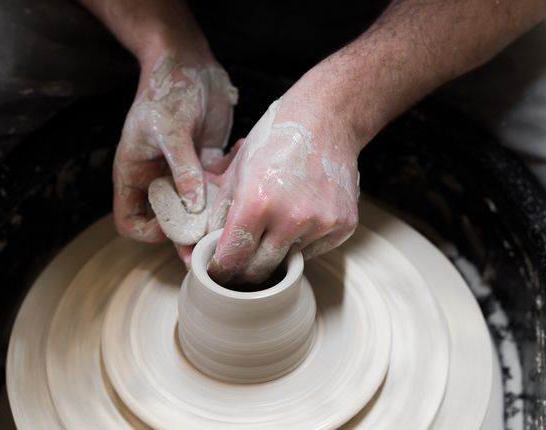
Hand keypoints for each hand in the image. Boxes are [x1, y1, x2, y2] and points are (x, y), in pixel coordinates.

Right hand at [113, 50, 237, 242]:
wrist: (186, 61)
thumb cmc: (166, 90)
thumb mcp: (169, 128)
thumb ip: (182, 168)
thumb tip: (193, 206)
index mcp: (135, 175)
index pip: (132, 222)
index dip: (151, 232)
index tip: (177, 226)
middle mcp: (158, 179)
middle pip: (171, 222)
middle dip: (192, 236)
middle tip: (216, 245)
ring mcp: (184, 173)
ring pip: (199, 209)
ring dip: (217, 214)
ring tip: (236, 215)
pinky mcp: (207, 162)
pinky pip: (219, 184)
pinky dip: (232, 181)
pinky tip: (242, 158)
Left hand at [207, 96, 360, 284]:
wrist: (325, 120)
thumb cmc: (275, 141)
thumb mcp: (236, 172)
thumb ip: (219, 214)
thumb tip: (202, 249)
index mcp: (257, 202)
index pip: (232, 259)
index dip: (221, 270)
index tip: (218, 273)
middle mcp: (291, 217)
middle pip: (260, 270)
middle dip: (245, 271)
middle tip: (240, 263)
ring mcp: (321, 223)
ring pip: (288, 262)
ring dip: (277, 252)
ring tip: (277, 222)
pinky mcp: (343, 225)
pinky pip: (313, 251)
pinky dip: (302, 242)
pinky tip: (301, 215)